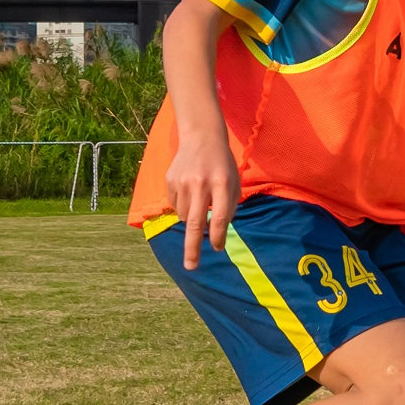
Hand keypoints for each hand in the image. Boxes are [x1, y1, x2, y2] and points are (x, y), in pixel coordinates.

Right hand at [165, 130, 240, 270]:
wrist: (201, 137)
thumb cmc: (222, 164)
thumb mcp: (234, 182)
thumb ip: (228, 207)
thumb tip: (216, 235)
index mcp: (222, 183)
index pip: (220, 217)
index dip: (219, 236)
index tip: (217, 249)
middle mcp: (201, 183)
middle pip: (195, 224)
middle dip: (193, 248)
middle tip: (191, 267)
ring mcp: (182, 182)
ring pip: (185, 216)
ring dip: (192, 219)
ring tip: (200, 199)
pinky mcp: (170, 181)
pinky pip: (176, 206)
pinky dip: (184, 206)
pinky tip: (190, 190)